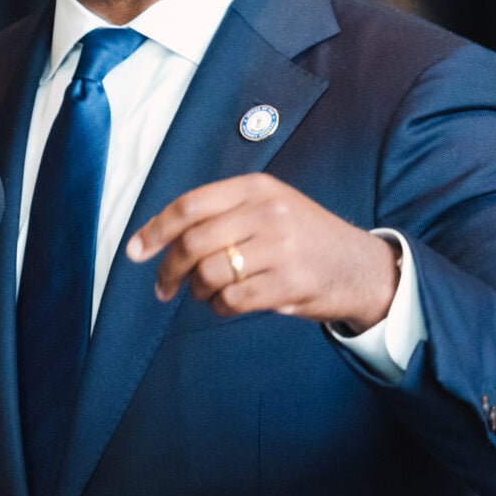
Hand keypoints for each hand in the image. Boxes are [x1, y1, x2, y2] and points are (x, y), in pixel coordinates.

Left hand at [125, 173, 399, 332]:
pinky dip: (220, 307)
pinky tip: (229, 304)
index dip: (155, 230)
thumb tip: (161, 237)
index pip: (190, 205)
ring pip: (209, 274)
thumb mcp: (270, 206)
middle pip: (193, 242)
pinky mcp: (289, 283)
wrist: (361, 266)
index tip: (134, 252)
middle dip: (169, 270)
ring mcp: (281, 247)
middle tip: (164, 288)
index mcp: (257, 187)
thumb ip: (223, 213)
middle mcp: (268, 212)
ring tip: (207, 293)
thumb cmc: (304, 237)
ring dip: (197, 291)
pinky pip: (232, 300)